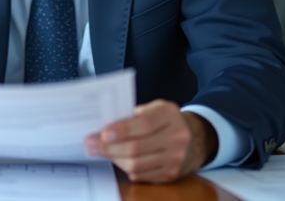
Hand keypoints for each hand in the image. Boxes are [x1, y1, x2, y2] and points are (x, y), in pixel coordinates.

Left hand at [84, 99, 217, 182]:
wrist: (195, 138)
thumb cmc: (165, 120)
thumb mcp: (154, 108)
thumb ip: (133, 114)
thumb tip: (104, 125)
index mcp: (169, 115)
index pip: (144, 125)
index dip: (121, 130)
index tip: (102, 133)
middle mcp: (176, 137)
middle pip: (136, 148)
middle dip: (108, 148)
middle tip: (90, 144)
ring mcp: (175, 158)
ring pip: (136, 165)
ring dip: (113, 159)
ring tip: (98, 151)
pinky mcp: (171, 174)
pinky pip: (141, 175)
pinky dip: (125, 168)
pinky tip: (117, 159)